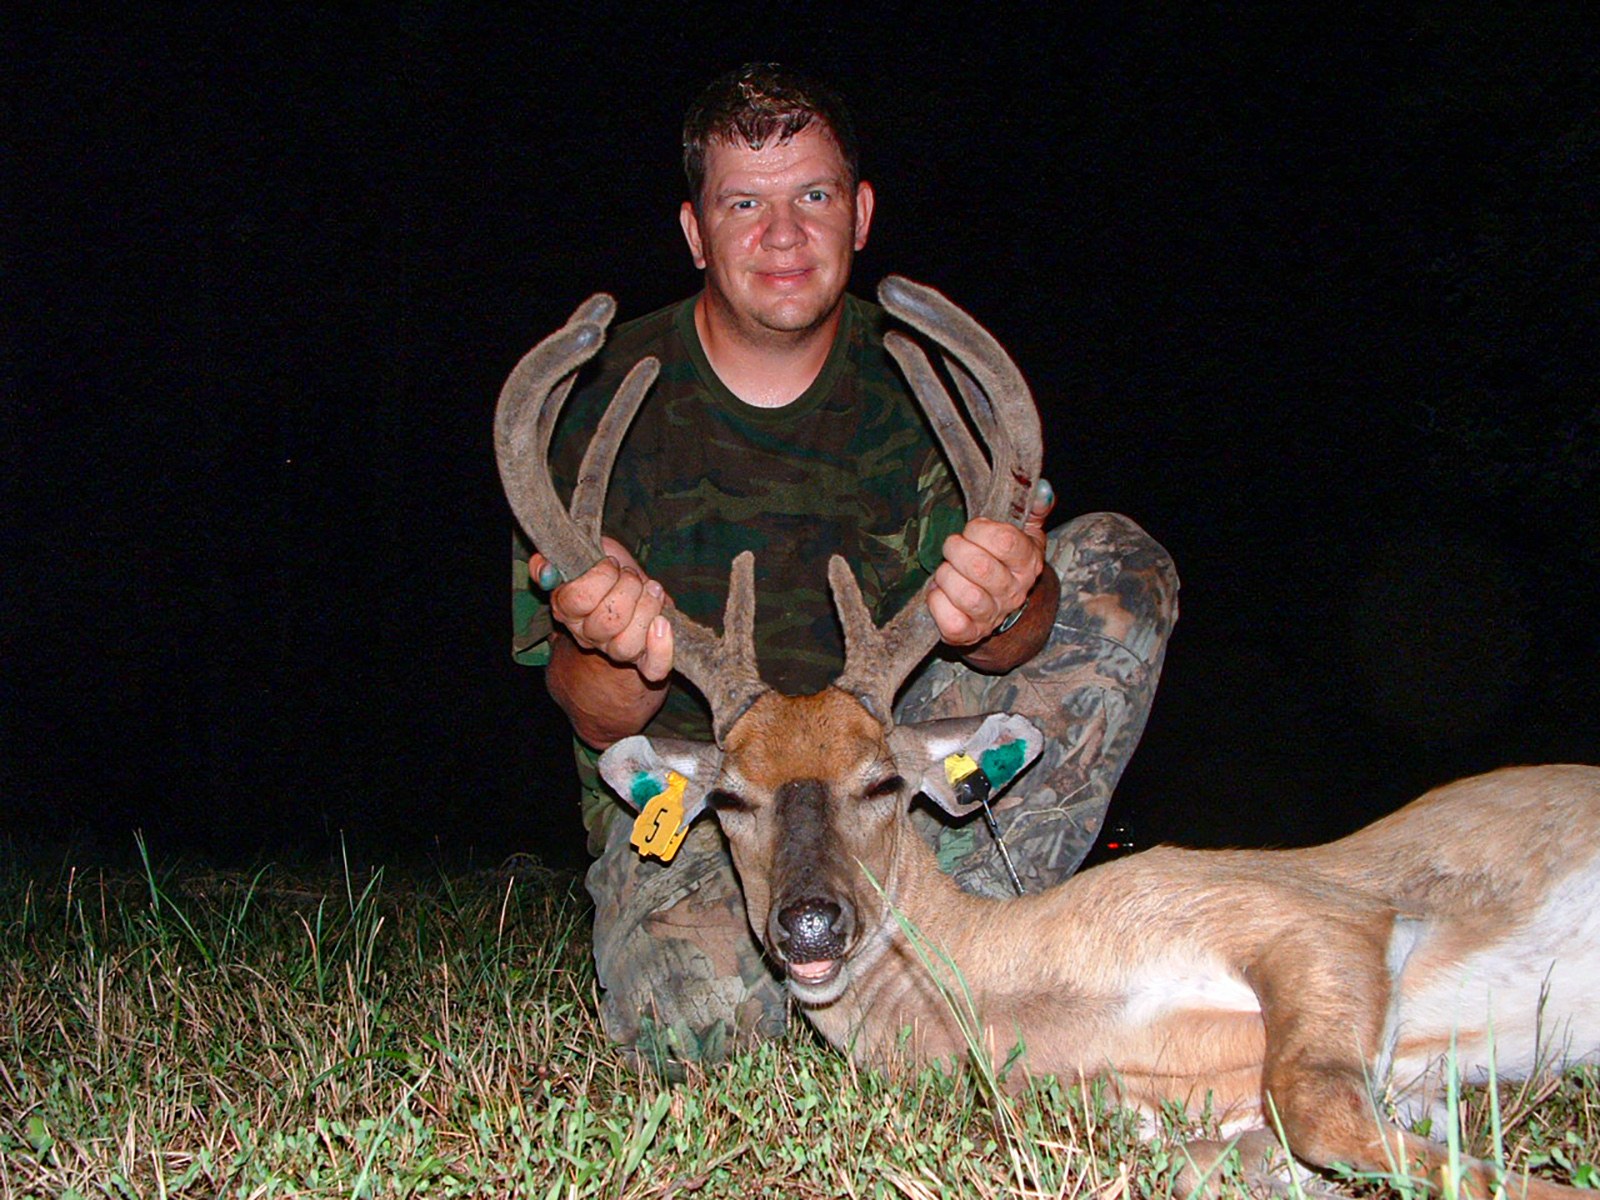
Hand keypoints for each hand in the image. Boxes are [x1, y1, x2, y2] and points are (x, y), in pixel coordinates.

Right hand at [530, 537, 674, 682]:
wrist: (634, 588)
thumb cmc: (608, 569)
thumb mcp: (580, 554)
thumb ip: (550, 560)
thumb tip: (545, 570)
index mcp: (568, 612)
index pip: (578, 600)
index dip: (601, 576)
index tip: (611, 563)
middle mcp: (589, 636)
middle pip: (607, 623)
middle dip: (628, 588)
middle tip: (633, 576)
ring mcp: (616, 651)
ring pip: (627, 646)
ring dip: (647, 608)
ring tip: (652, 590)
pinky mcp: (644, 659)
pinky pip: (653, 669)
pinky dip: (662, 649)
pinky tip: (663, 623)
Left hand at [928, 479, 1053, 645]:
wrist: (997, 606)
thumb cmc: (1003, 561)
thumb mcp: (1023, 532)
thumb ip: (1033, 508)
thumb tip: (1042, 490)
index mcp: (1028, 563)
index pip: (1004, 541)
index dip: (979, 529)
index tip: (972, 530)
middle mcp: (1013, 592)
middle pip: (979, 567)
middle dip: (956, 550)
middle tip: (953, 548)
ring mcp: (992, 616)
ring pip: (965, 595)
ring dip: (946, 577)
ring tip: (947, 572)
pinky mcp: (969, 633)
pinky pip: (951, 621)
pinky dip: (938, 603)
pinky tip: (941, 593)